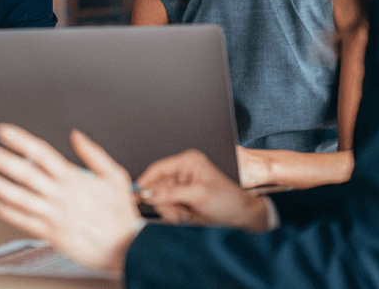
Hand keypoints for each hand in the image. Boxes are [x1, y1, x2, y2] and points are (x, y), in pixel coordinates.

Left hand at [0, 124, 141, 272]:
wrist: (128, 248)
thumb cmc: (121, 214)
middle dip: (0, 159)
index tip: (3, 131)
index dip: (20, 140)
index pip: (42, 153)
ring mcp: (54, 215)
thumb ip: (94, 153)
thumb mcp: (115, 176)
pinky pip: (23, 221)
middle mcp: (61, 196)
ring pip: (19, 197)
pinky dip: (6, 212)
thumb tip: (76, 134)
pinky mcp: (51, 233)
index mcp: (75, 179)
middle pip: (25, 173)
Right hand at [136, 149, 269, 230]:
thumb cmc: (227, 199)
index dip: (145, 182)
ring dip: (170, 211)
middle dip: (163, 203)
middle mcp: (182, 172)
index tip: (135, 195)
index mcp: (187, 162)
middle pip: (156, 187)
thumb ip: (170, 194)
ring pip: (161, 201)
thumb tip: (147, 193)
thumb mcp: (198, 195)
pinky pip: (168, 208)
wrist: (243, 215)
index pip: (157, 169)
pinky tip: (187, 216)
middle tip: (174, 213)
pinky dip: (175, 215)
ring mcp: (182, 186)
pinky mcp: (183, 199)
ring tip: (185, 215)